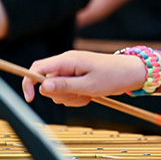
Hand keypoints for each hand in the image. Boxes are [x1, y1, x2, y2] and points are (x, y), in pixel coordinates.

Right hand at [22, 50, 147, 106]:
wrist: (131, 72)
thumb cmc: (113, 77)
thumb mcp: (88, 86)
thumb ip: (64, 86)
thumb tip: (41, 87)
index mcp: (67, 60)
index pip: (37, 68)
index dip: (28, 83)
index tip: (30, 99)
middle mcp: (66, 62)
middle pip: (46, 83)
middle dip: (60, 95)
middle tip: (81, 95)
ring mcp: (71, 69)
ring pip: (57, 90)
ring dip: (70, 97)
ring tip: (88, 94)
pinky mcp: (76, 75)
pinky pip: (67, 91)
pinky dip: (76, 96)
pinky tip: (89, 94)